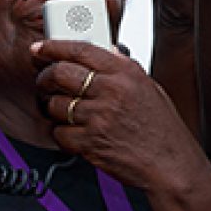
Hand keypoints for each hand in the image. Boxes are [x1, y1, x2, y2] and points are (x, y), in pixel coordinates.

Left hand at [32, 40, 210, 197]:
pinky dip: (61, 133)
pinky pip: (59, 132)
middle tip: (44, 80)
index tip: (40, 49)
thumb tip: (103, 51)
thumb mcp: (148, 86)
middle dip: (45, 76)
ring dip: (52, 107)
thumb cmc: (161, 126)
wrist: (170, 163)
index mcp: (125, 72)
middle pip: (59, 73)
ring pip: (55, 104)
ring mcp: (99, 117)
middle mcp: (111, 91)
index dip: (53, 47)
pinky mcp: (90, 143)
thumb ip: (123, 67)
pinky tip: (73, 132)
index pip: (80, 50)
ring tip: (63, 110)